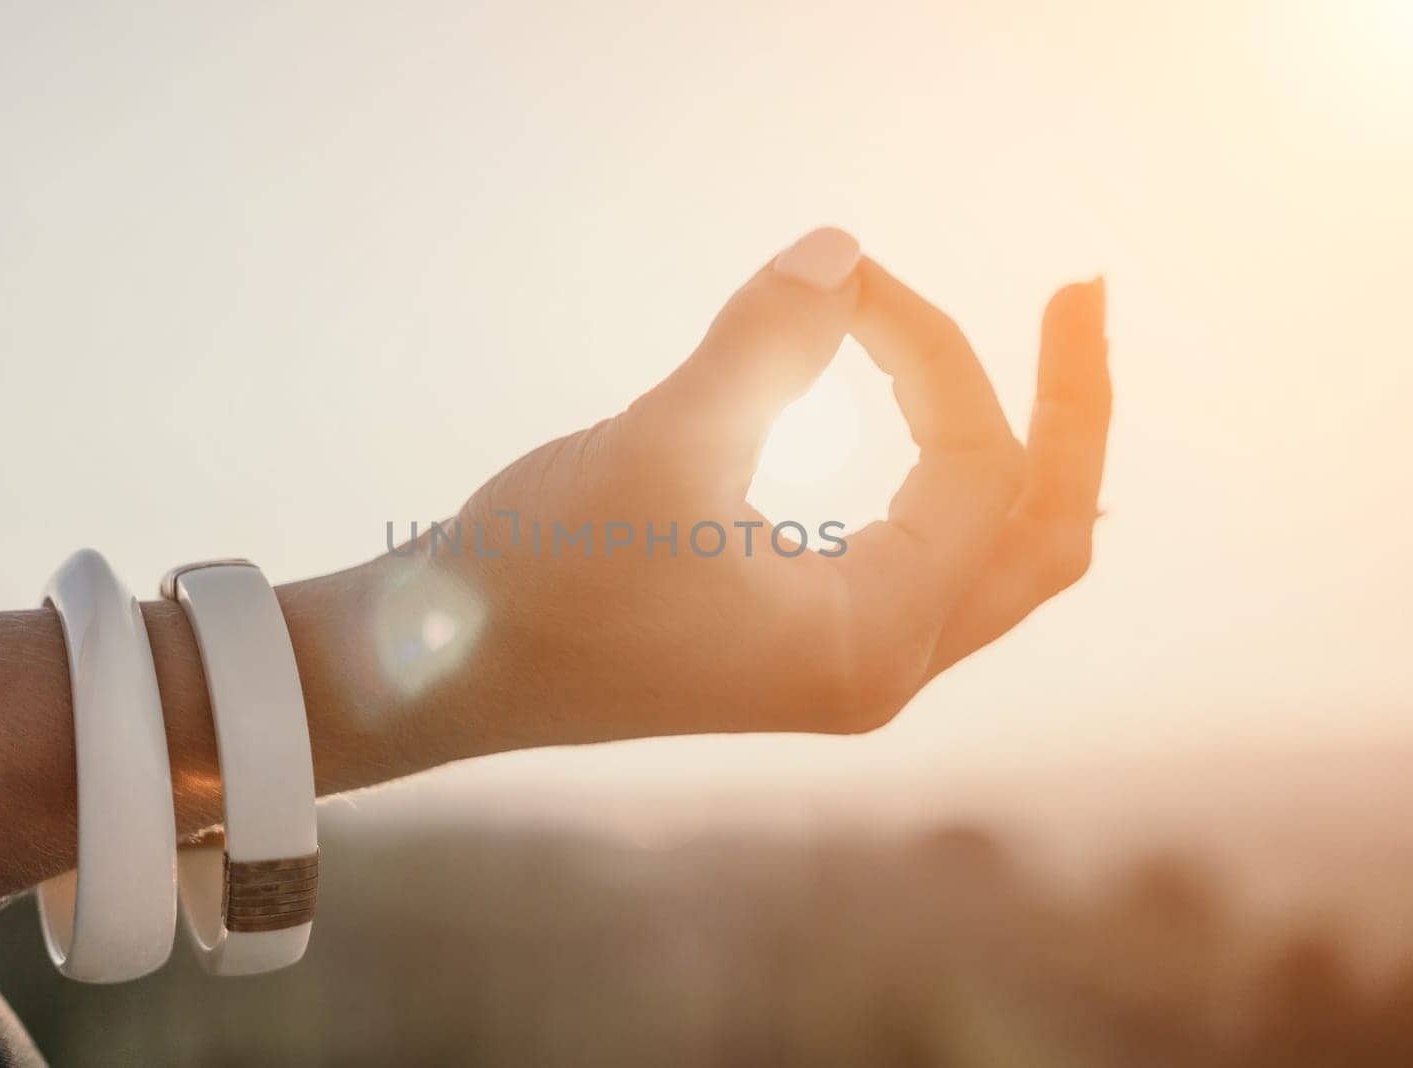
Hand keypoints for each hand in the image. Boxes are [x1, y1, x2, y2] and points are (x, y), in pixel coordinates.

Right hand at [346, 228, 1108, 760]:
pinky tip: (947, 425)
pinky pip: (931, 563)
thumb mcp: (657, 445)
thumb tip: (843, 248)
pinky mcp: (802, 644)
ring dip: (1027, 453)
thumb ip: (764, 342)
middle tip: (1082, 295)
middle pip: (1043, 537)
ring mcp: (844, 665)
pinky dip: (958, 487)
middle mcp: (879, 668)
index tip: (849, 277)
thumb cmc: (534, 575)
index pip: (976, 469)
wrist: (434, 668)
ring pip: (996, 560)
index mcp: (868, 642)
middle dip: (1072, 411)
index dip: (932, 345)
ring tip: (1055, 352)